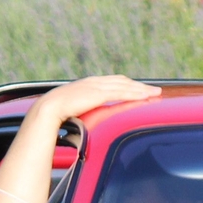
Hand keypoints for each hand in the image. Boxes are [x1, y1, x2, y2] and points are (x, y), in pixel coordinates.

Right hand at [33, 74, 159, 129]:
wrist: (47, 110)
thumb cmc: (55, 114)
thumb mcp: (73, 110)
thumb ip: (83, 112)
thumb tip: (86, 121)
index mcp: (87, 85)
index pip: (113, 82)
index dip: (128, 86)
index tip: (140, 90)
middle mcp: (93, 82)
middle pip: (122, 82)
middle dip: (139, 86)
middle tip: (155, 91)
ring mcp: (95, 86)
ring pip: (125, 86)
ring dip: (141, 90)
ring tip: (156, 93)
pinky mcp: (97, 93)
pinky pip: (121, 93)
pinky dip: (134, 94)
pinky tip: (144, 97)